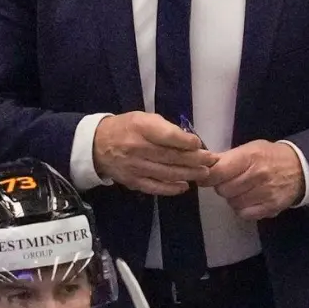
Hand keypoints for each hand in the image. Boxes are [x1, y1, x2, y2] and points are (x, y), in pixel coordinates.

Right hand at [92, 112, 215, 195]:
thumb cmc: (127, 128)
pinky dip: (171, 188)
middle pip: (171, 157)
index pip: (168, 136)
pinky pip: (155, 187)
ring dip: (189, 174)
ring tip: (204, 173)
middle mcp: (137, 148)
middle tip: (212, 161)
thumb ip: (165, 129)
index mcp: (141, 128)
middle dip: (196, 160)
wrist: (96, 144)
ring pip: (167, 173)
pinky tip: (184, 186)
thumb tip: (190, 142)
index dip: (186, 142)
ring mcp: (134, 167)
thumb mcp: (144, 118)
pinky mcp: (132, 181)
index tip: (200, 144)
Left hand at [200, 140, 305, 220]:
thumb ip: (227, 157)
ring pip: (232, 203)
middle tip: (231, 181)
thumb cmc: (270, 156)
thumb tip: (203, 164)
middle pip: (223, 189)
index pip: (218, 171)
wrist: (300, 168)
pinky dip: (243, 209)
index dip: (207, 176)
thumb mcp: (250, 149)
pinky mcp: (271, 207)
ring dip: (233, 198)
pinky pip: (244, 214)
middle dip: (222, 186)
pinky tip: (250, 200)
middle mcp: (258, 175)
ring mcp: (265, 193)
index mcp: (250, 157)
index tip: (205, 176)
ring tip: (243, 189)